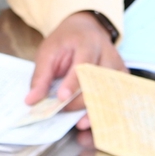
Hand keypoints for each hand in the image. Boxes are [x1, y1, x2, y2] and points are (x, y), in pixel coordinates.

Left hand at [27, 11, 124, 127]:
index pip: (83, 64)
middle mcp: (107, 54)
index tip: (62, 98)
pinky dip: (106, 111)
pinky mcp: (122, 77)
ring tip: (82, 125)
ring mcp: (118, 66)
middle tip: (68, 116)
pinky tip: (94, 123)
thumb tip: (31, 100)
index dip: (73, 83)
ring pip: (111, 92)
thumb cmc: (66, 41)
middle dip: (83, 102)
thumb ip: (42, 76)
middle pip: (99, 81)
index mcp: (87, 42)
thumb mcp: (48, 52)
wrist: (87, 29)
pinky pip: (117, 97)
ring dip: (96, 111)